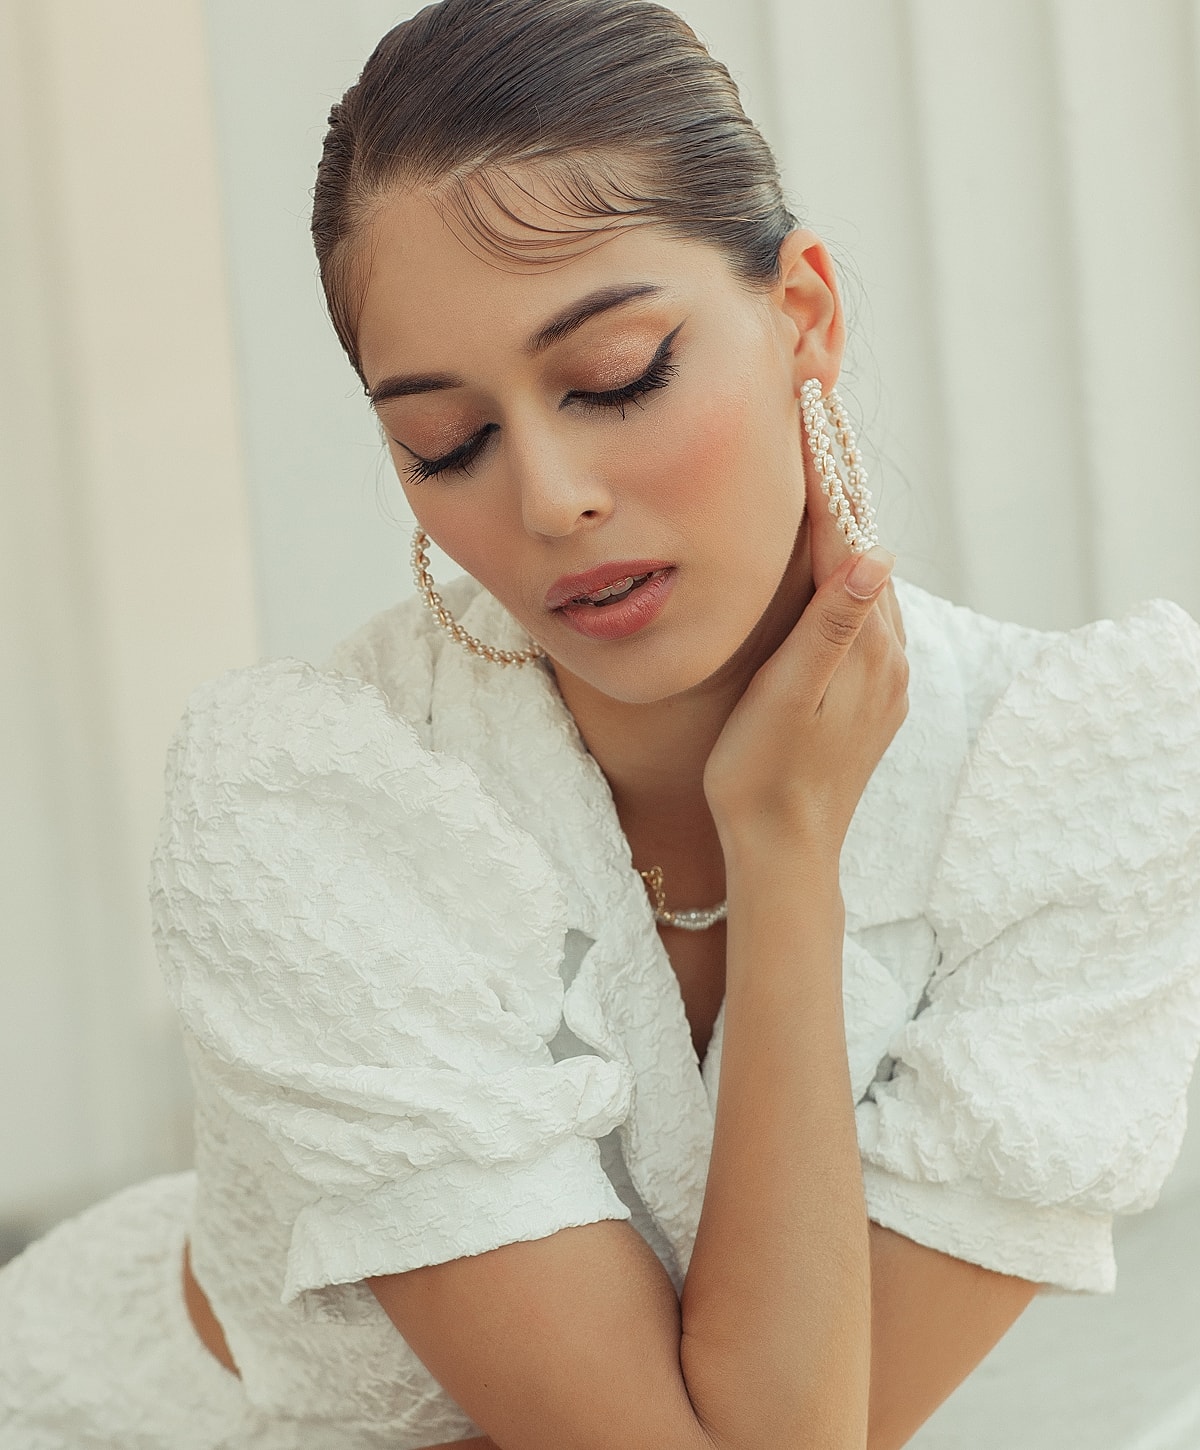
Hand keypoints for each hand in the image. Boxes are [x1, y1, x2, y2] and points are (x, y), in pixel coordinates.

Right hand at [702, 405, 908, 854]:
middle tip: (819, 412)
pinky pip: (863, 611)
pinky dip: (845, 568)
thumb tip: (875, 552)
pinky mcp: (873, 692)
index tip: (814, 406)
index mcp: (863, 643)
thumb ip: (831, 625)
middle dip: (841, 477)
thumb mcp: (789, 697)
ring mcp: (883, 672)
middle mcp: (886, 650)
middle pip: (863, 542)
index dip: (827, 468)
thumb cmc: (763, 773)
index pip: (846, 534)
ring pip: (864, 575)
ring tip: (822, 464)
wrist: (785, 849)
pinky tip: (829, 558)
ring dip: (845, 520)